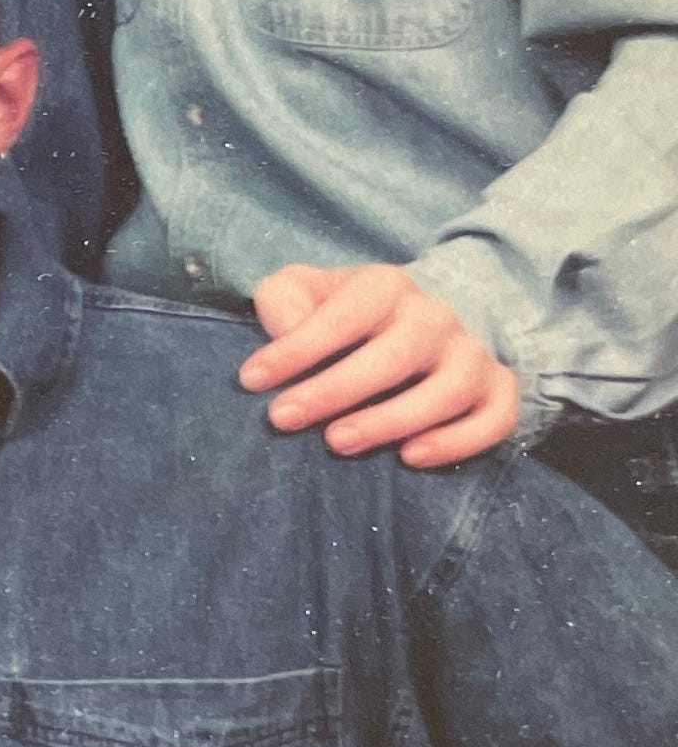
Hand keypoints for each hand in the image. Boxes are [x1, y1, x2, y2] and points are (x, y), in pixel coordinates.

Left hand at [240, 264, 521, 465]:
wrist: (412, 325)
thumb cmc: (342, 317)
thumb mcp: (307, 292)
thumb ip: (285, 297)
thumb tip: (283, 326)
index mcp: (386, 288)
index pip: (345, 315)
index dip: (298, 348)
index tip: (251, 380)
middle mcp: (434, 317)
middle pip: (397, 353)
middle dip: (337, 389)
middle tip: (284, 419)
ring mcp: (469, 354)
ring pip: (448, 388)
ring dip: (393, 419)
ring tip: (338, 442)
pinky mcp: (495, 390)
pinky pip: (495, 417)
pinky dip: (458, 440)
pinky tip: (410, 458)